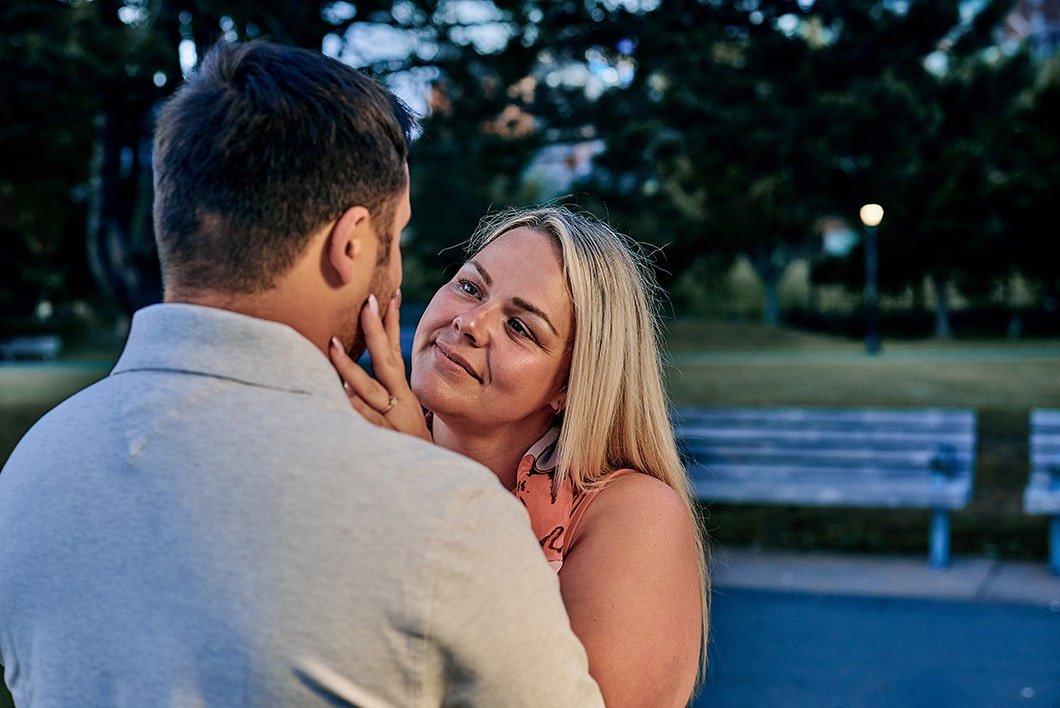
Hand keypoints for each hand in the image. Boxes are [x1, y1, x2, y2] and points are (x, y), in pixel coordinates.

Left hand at [330, 291, 431, 441]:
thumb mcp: (403, 416)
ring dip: (350, 367)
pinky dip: (353, 408)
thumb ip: (383, 397)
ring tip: (332, 345)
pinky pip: (365, 421)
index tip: (389, 295)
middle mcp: (399, 402)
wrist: (430, 480)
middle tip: (366, 303)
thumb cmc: (409, 445)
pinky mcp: (383, 439)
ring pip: (369, 390)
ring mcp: (391, 420)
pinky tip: (340, 395)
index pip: (396, 351)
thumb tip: (351, 383)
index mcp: (402, 393)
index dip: (392, 323)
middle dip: (375, 330)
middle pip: (386, 360)